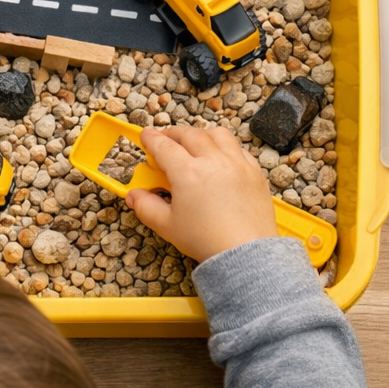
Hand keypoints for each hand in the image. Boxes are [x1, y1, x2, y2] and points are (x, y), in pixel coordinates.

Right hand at [125, 126, 276, 262]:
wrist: (245, 254)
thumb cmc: (207, 240)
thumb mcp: (167, 225)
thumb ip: (146, 206)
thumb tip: (134, 195)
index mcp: (188, 173)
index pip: (164, 147)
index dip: (152, 139)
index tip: (146, 136)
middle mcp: (214, 162)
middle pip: (190, 135)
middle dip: (174, 134)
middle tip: (165, 140)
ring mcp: (237, 164)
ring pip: (218, 135)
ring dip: (202, 134)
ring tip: (194, 143)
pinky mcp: (254, 173)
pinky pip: (239, 149)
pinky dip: (226, 147)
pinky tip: (220, 157)